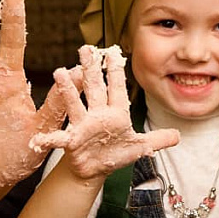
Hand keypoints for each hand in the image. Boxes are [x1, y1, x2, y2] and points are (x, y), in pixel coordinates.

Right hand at [30, 45, 178, 179]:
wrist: (94, 169)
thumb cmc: (115, 153)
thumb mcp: (140, 147)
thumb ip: (158, 140)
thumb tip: (179, 135)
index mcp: (115, 113)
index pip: (116, 88)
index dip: (115, 71)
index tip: (113, 51)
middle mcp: (97, 115)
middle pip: (94, 88)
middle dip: (90, 69)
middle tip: (85, 48)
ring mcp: (83, 126)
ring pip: (75, 104)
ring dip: (68, 90)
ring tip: (59, 73)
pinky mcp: (72, 142)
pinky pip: (59, 139)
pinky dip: (49, 139)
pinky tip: (39, 138)